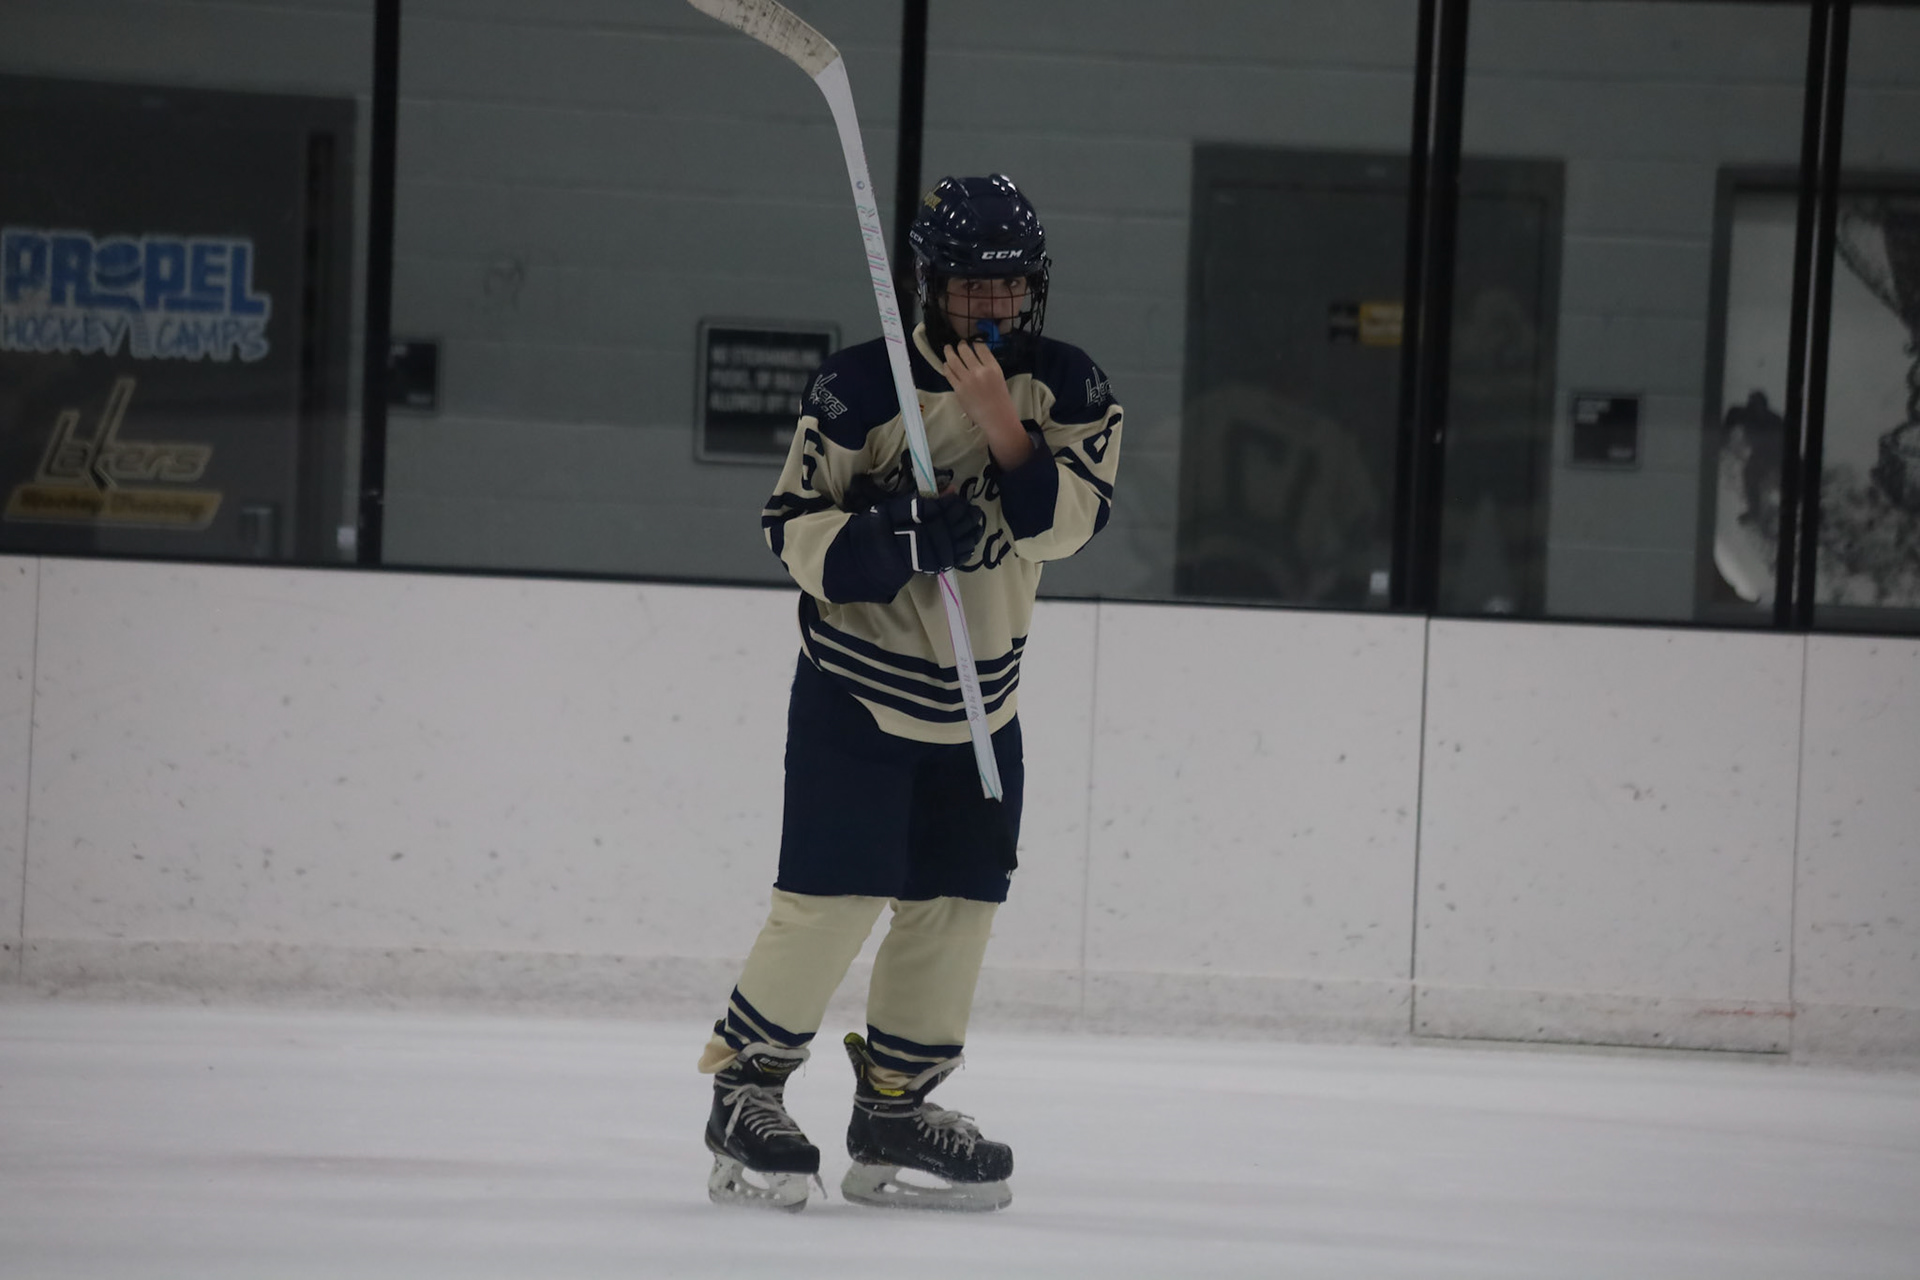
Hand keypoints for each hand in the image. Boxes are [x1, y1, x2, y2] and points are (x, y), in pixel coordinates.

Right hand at [876, 490, 984, 573]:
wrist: (880, 555)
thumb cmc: (888, 526)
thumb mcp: (901, 505)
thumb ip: (927, 497)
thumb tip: (952, 488)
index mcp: (926, 518)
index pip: (951, 506)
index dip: (957, 501)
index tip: (956, 497)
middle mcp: (936, 534)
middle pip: (964, 521)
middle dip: (970, 513)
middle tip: (971, 508)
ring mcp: (941, 551)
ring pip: (968, 538)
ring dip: (974, 529)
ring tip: (974, 523)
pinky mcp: (942, 564)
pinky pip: (963, 555)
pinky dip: (969, 546)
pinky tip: (969, 539)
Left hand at [943, 341, 1030, 467]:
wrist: (997, 417)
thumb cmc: (1000, 399)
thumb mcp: (999, 377)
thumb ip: (988, 366)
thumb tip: (975, 357)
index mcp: (993, 367)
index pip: (981, 347)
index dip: (974, 341)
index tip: (971, 341)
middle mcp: (980, 371)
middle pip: (965, 350)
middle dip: (961, 345)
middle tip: (959, 344)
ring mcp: (968, 380)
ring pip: (954, 360)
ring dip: (949, 352)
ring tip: (948, 348)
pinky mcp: (958, 389)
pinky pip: (949, 373)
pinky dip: (946, 366)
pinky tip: (946, 364)